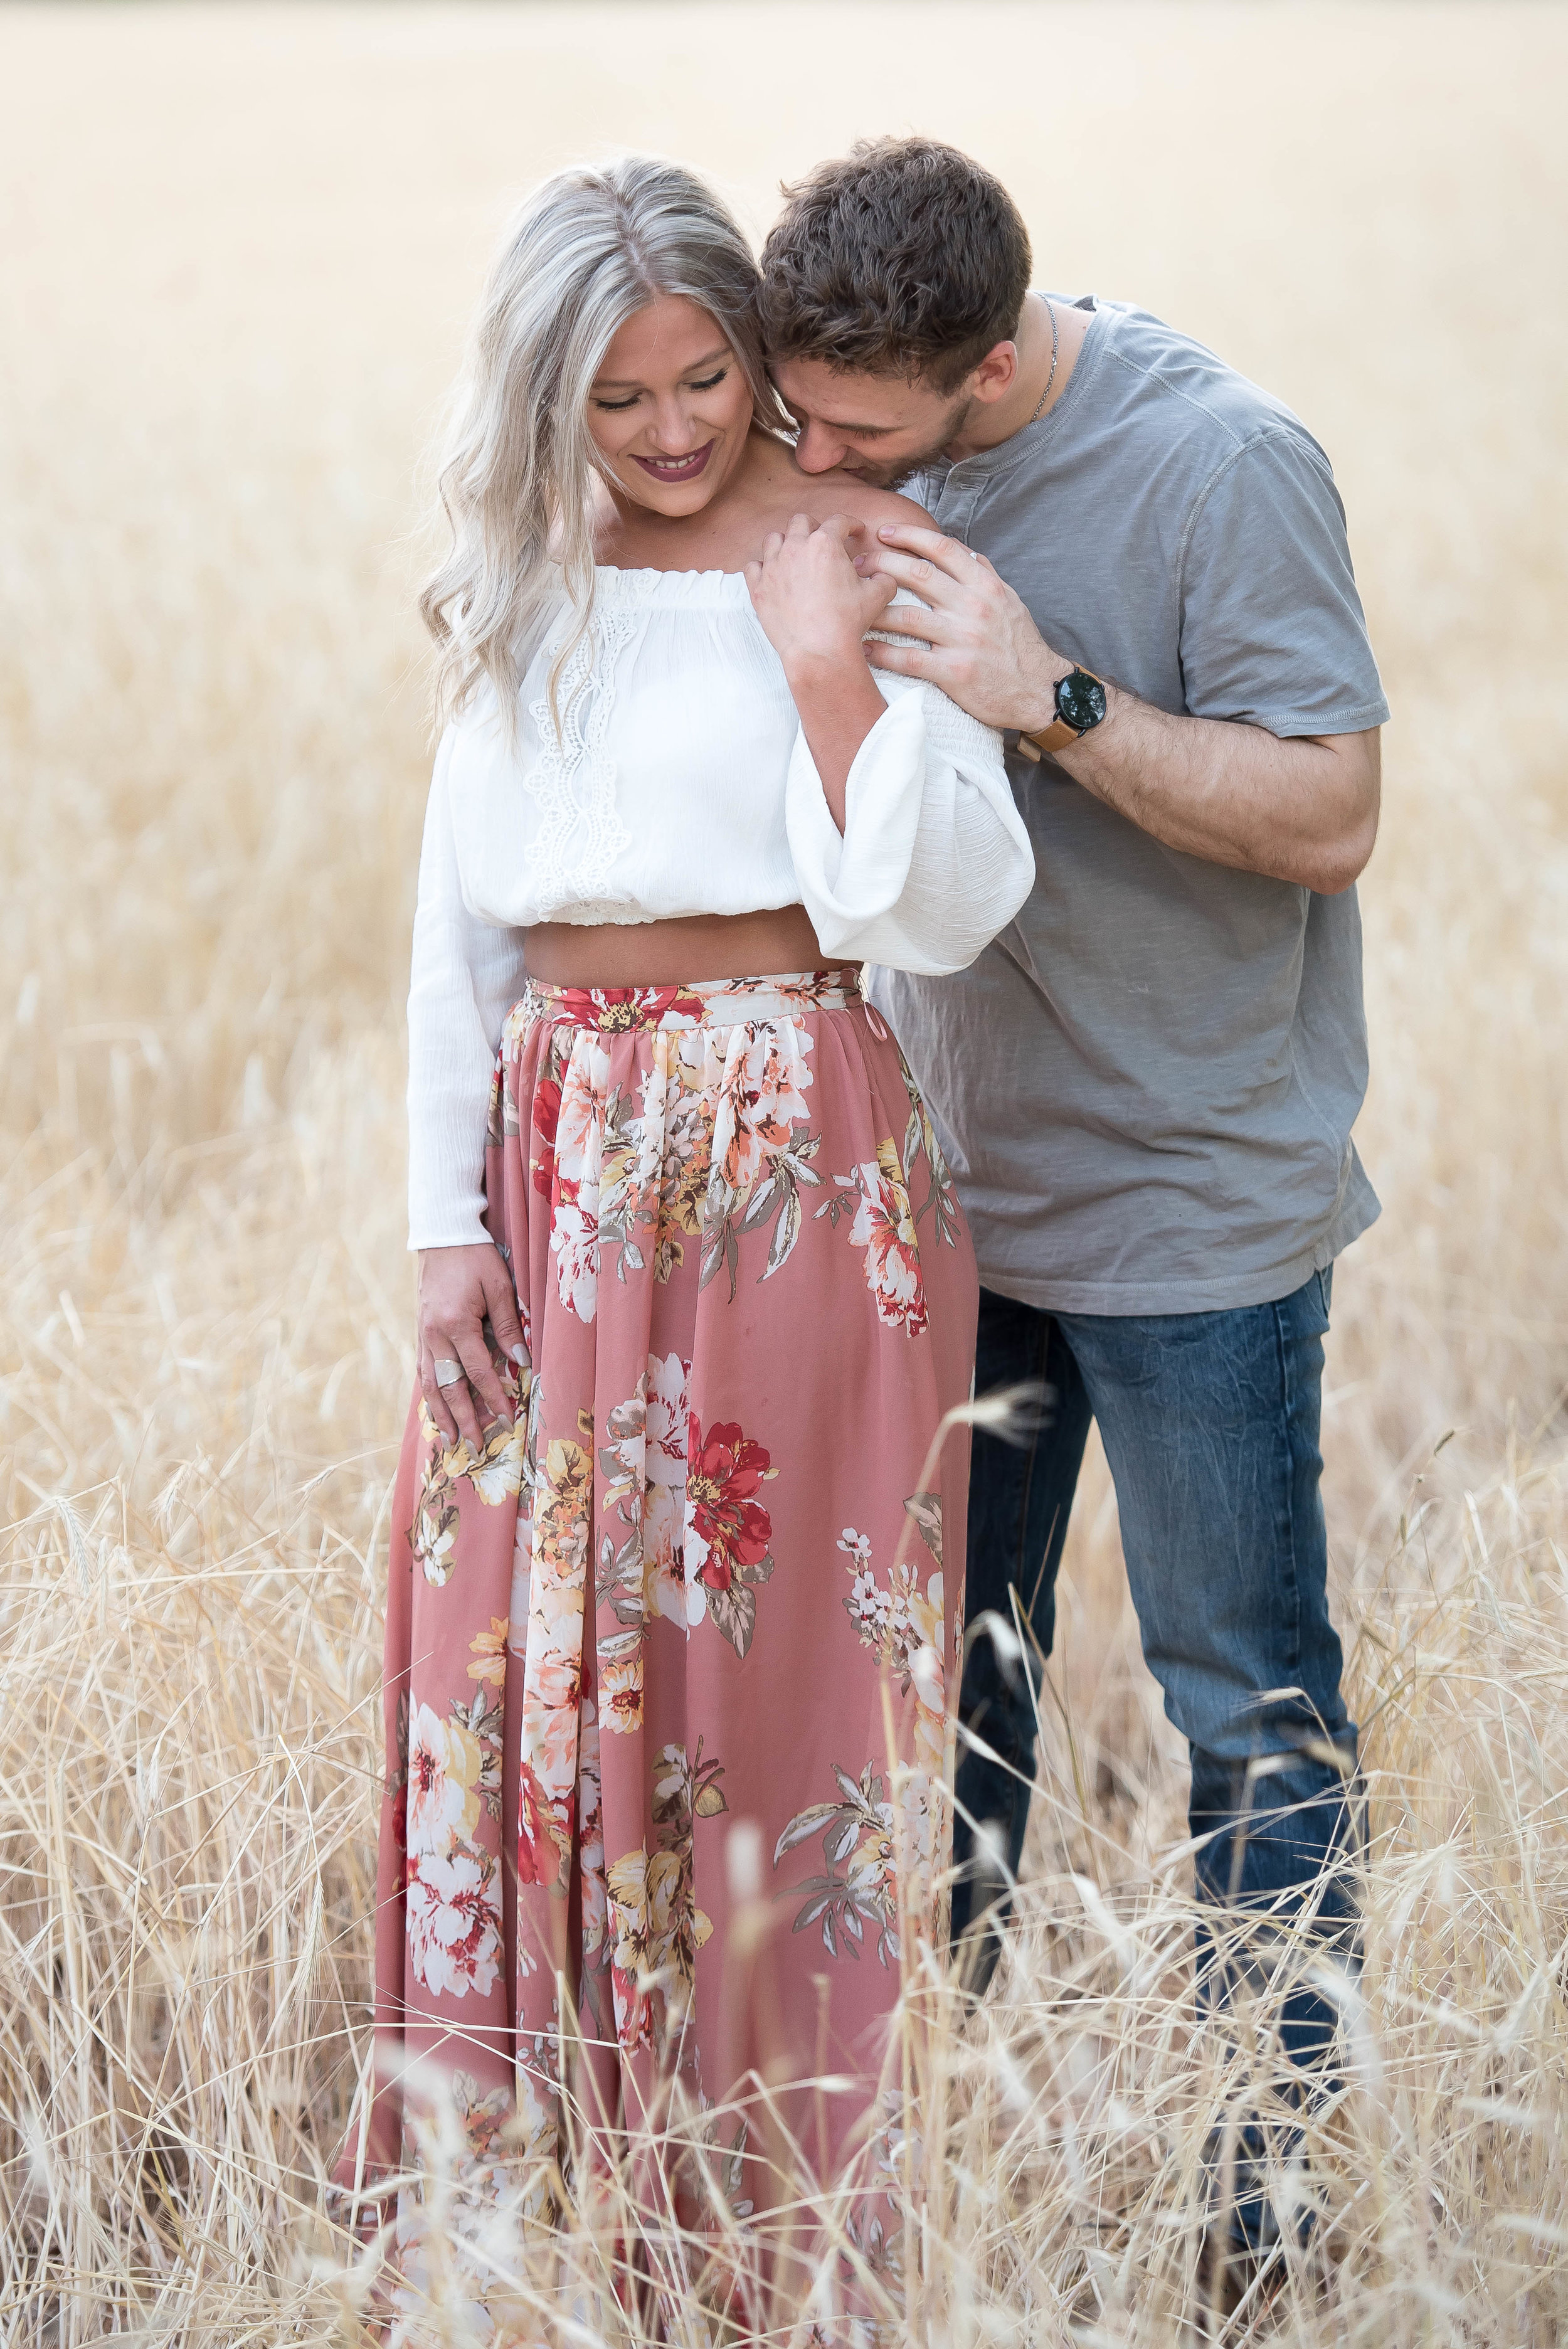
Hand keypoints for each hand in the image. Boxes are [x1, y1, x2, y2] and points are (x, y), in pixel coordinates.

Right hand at [417, 1242, 525, 1450]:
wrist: (442, 1237)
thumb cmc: (475, 1259)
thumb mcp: (500, 1287)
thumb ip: (508, 1326)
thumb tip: (520, 1363)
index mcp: (456, 1324)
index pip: (478, 1372)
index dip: (494, 1399)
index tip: (509, 1421)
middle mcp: (434, 1335)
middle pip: (449, 1387)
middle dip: (464, 1420)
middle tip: (476, 1448)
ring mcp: (423, 1335)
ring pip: (430, 1385)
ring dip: (442, 1415)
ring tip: (452, 1441)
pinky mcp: (420, 1333)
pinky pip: (424, 1371)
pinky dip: (430, 1395)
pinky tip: (438, 1410)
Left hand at [744, 512, 895, 680]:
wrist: (818, 651)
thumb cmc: (847, 623)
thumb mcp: (878, 596)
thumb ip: (883, 578)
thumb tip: (882, 575)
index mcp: (825, 544)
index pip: (839, 521)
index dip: (850, 524)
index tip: (854, 531)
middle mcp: (796, 548)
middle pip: (801, 522)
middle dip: (814, 527)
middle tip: (821, 541)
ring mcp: (773, 566)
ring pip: (774, 538)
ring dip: (785, 542)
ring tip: (794, 554)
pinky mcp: (758, 587)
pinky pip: (753, 566)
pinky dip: (762, 567)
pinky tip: (771, 574)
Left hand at [863, 523, 1067, 731]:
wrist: (1039, 691)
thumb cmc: (1020, 646)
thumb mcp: (1009, 601)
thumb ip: (984, 576)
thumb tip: (963, 552)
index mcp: (985, 585)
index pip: (941, 548)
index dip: (908, 536)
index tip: (883, 533)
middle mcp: (973, 607)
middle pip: (917, 575)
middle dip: (880, 565)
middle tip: (856, 567)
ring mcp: (963, 640)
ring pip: (906, 616)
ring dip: (873, 610)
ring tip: (849, 608)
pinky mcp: (955, 672)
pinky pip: (909, 659)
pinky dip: (883, 653)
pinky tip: (864, 649)